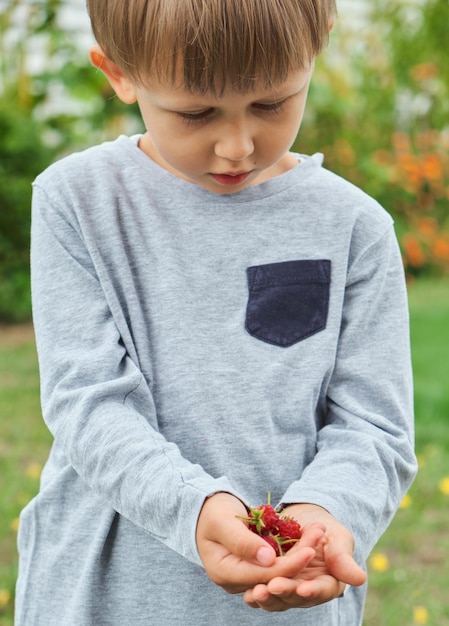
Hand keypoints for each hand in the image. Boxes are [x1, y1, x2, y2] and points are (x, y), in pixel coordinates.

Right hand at [196, 493, 325, 593]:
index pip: (263, 575)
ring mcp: (246, 574)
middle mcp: (236, 580)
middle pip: (275, 576)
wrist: (204, 509)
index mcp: (224, 572)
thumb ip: (243, 541)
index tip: (309, 551)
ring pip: (279, 570)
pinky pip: (277, 562)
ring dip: (300, 553)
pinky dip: (292, 550)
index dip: (288, 565)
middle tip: (320, 536)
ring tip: (318, 533)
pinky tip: (309, 536)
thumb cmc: (211, 512)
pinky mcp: (255, 566)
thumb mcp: (223, 521)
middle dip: (299, 558)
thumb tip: (268, 559)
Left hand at [243, 503, 366, 610]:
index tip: (303, 588)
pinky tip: (246, 592)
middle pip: (296, 598)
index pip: (321, 590)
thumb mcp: (338, 537)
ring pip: (278, 599)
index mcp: (328, 583)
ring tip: (256, 592)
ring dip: (267, 597)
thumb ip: (343, 558)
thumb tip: (360, 578)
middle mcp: (307, 590)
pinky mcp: (271, 581)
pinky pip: (264, 591)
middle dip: (284, 593)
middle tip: (271, 587)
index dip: (313, 590)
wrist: (302, 517)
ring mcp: (289, 588)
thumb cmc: (326, 527)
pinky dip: (255, 594)